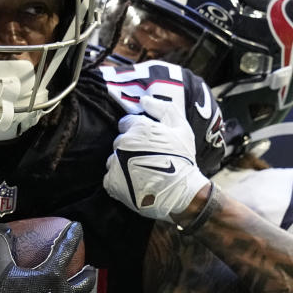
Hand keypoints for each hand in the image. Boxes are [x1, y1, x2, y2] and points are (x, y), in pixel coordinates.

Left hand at [104, 95, 211, 221]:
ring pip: (113, 159)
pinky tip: (134, 183)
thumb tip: (143, 100)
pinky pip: (109, 178)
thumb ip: (163, 109)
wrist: (182, 193)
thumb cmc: (184, 159)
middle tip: (147, 159)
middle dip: (130, 148)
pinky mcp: (112, 182)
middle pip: (119, 142)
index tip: (147, 143)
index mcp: (139, 127)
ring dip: (123, 164)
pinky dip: (119, 180)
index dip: (137, 133)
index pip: (126, 124)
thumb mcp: (181, 128)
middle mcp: (124, 143)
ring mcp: (116, 163)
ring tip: (141, 173)